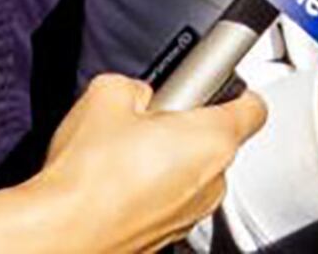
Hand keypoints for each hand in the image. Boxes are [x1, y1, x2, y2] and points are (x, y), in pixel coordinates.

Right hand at [18, 73, 266, 253]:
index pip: (253, 106)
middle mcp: (213, 183)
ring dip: (168, 159)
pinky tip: (117, 182)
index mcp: (212, 140)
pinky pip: (172, 199)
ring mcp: (192, 215)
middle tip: (147, 118)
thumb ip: (138, 85)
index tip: (210, 81)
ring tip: (125, 155)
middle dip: (185, 124)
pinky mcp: (170, 236)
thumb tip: (138, 95)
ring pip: (193, 172)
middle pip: (216, 139)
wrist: (64, 232)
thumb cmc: (89, 175)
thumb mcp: (107, 93)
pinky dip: (152, 189)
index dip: (232, 87)